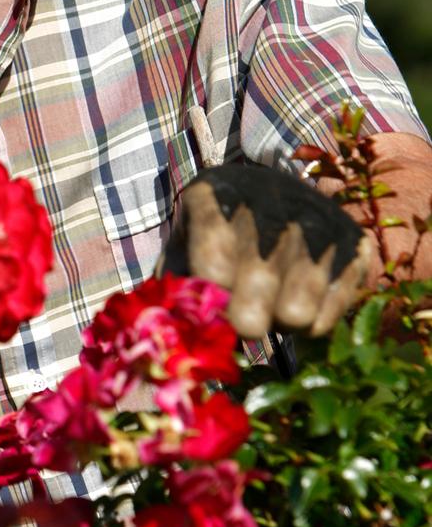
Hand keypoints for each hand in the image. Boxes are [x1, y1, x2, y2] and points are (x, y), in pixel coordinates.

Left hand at [160, 164, 374, 338]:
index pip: (212, 275)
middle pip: (254, 307)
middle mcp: (271, 203)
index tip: (209, 308)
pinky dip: (309, 324)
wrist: (271, 191)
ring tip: (269, 299)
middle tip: (240, 314)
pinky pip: (327, 319)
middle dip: (243, 323)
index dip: (209, 306)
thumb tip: (178, 335)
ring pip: (295, 317)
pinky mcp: (354, 245)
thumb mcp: (183, 243)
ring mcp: (318, 221)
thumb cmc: (216, 229)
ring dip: (278, 323)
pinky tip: (296, 297)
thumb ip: (173, 287)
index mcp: (216, 197)